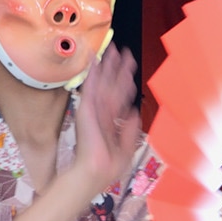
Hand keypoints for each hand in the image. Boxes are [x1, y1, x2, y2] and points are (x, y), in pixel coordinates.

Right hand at [70, 46, 142, 197]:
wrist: (95, 171)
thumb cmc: (108, 165)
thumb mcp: (126, 147)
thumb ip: (131, 129)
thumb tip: (135, 112)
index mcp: (111, 121)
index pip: (119, 96)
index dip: (124, 81)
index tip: (129, 68)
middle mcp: (102, 112)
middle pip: (111, 85)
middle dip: (117, 68)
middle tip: (122, 51)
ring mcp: (93, 108)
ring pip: (102, 82)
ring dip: (107, 65)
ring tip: (112, 49)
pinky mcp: (86, 107)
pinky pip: (90, 86)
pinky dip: (92, 72)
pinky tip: (94, 58)